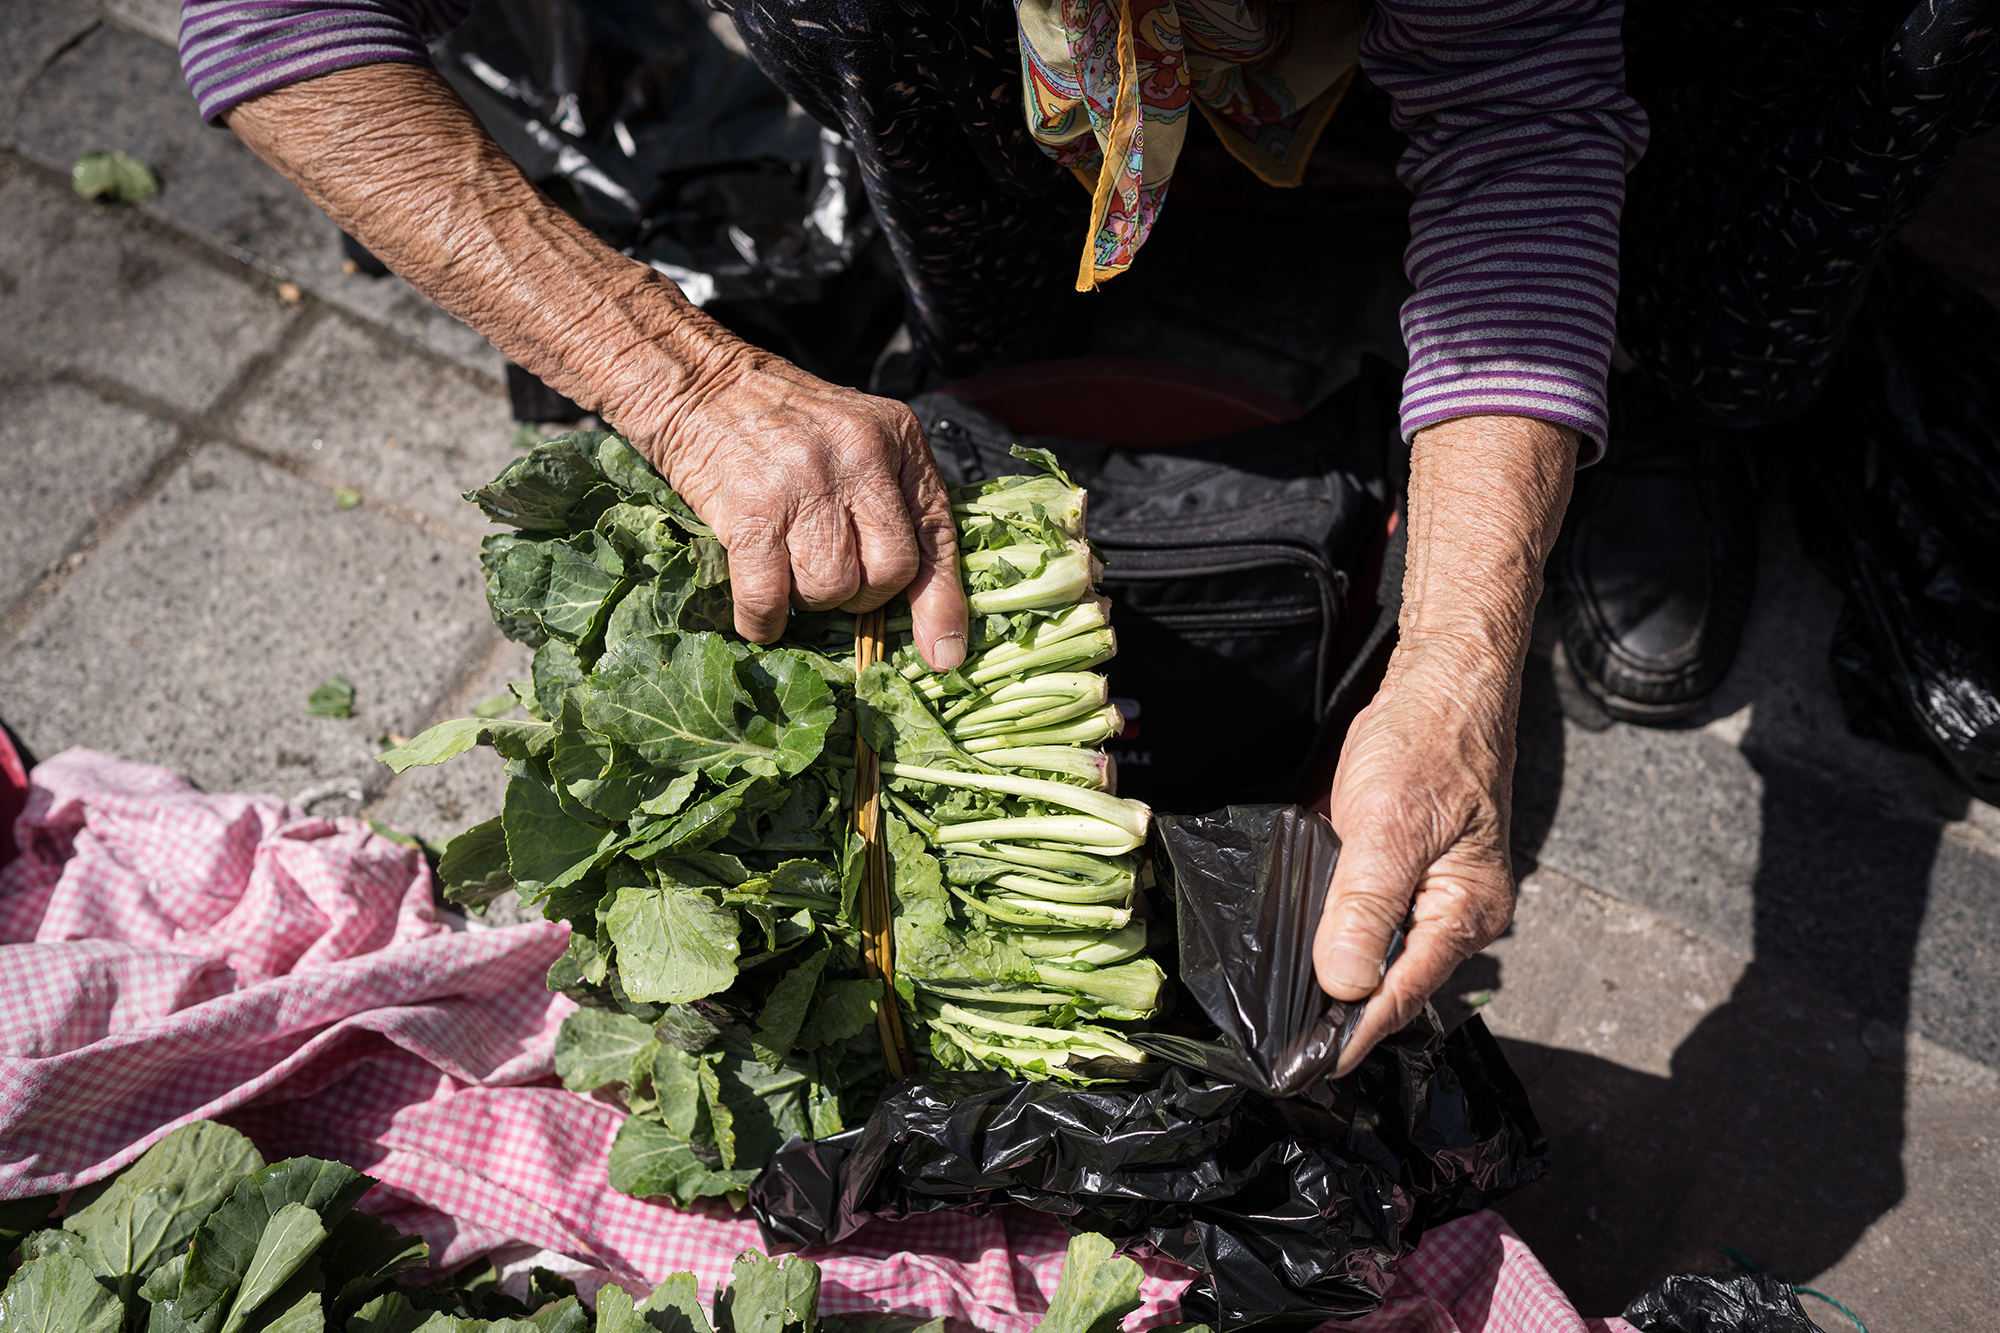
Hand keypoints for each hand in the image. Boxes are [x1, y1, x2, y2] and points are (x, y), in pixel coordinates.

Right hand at [627, 346, 967, 669]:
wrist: (699, 384)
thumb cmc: (784, 424)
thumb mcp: (858, 441)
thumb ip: (894, 506)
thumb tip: (930, 617)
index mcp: (897, 439)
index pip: (936, 533)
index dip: (941, 603)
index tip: (943, 654)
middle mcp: (860, 456)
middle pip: (890, 571)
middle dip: (864, 595)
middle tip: (833, 577)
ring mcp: (806, 482)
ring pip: (834, 589)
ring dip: (811, 599)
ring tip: (791, 567)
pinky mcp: (752, 510)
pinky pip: (769, 599)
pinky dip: (765, 621)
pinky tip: (761, 613)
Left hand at [1310, 413, 1577, 1073]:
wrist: (1446, 681)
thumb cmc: (1426, 744)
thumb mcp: (1386, 826)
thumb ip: (1364, 907)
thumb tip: (1342, 985)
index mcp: (1463, 912)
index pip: (1400, 996)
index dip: (1351, 1036)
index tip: (1307, 1071)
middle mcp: (1457, 912)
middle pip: (1394, 982)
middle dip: (1343, 1017)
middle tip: (1287, 1052)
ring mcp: (1438, 891)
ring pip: (1383, 951)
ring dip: (1340, 977)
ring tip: (1289, 1017)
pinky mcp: (1414, 867)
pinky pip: (1377, 915)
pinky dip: (1343, 932)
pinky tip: (1305, 945)